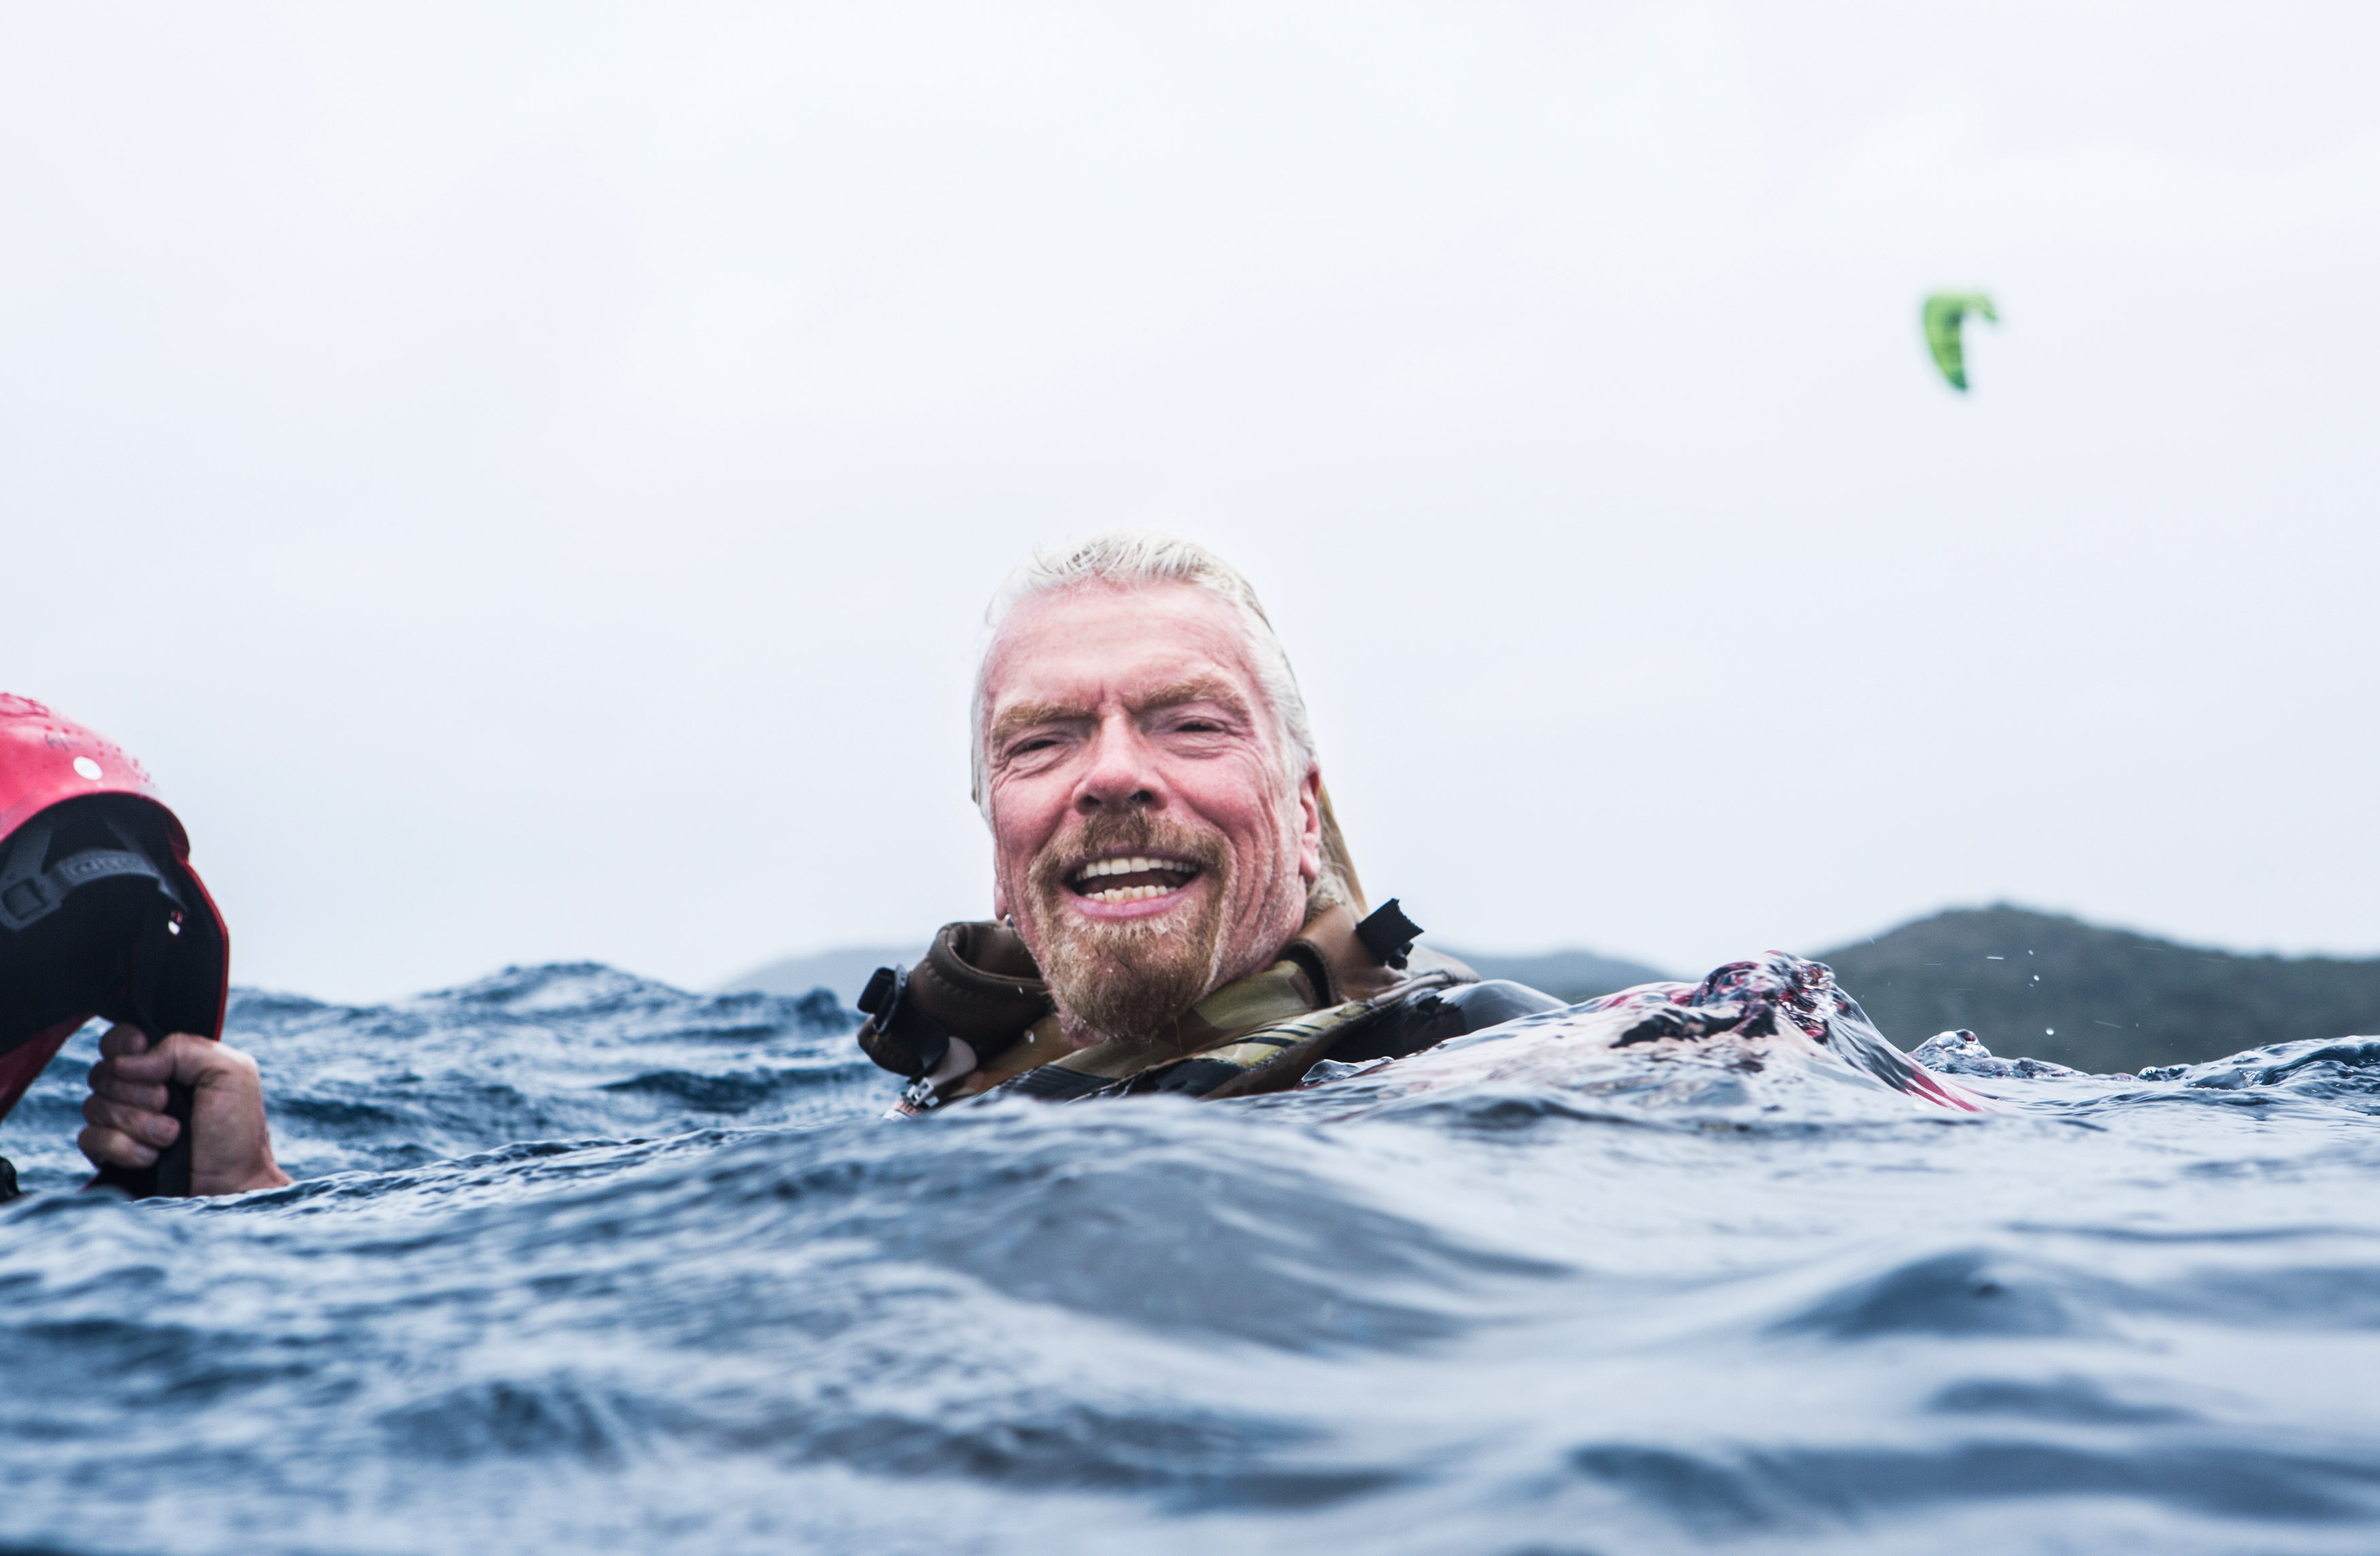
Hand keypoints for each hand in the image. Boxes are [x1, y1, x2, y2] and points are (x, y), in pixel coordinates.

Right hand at [80, 1026, 291, 1195]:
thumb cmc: (237, 1130)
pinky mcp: (110, 1153)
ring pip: (94, 1105)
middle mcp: (141, 1089)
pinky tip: (151, 1157)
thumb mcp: (231, 1073)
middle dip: (137, 1091)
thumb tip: (130, 1061)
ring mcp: (123, 1121)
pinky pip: (88, 1138)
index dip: (122, 1044)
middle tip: (168, 1104)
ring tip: (170, 1136)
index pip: (121, 1040)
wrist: (232, 1186)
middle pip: (103, 1073)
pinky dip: (122, 1147)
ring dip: (136, 1122)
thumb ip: (184, 1048)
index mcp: (168, 1064)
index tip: (141, 1052)